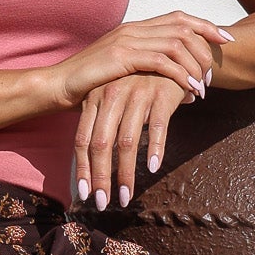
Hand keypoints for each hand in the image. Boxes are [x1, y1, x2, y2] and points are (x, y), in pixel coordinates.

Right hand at [50, 10, 235, 113]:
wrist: (59, 85)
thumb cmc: (90, 83)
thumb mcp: (124, 71)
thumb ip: (147, 69)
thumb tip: (175, 82)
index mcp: (136, 28)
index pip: (180, 17)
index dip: (206, 26)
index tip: (226, 39)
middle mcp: (135, 28)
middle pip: (184, 27)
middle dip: (206, 49)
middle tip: (212, 75)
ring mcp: (128, 40)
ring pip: (177, 44)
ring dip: (195, 65)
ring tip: (203, 87)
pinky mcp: (122, 56)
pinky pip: (162, 62)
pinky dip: (181, 75)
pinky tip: (190, 90)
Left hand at [72, 71, 198, 210]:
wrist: (172, 51)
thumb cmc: (139, 81)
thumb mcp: (115, 97)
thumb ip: (103, 124)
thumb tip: (93, 163)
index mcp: (95, 98)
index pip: (82, 139)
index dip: (83, 168)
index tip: (84, 194)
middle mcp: (111, 95)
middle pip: (101, 144)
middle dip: (101, 177)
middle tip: (103, 203)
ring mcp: (136, 93)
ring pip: (126, 141)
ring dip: (126, 174)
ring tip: (127, 197)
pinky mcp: (161, 93)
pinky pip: (157, 126)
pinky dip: (154, 148)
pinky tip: (153, 168)